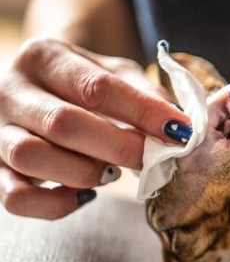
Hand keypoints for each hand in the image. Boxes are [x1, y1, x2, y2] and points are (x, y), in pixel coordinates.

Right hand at [0, 38, 189, 218]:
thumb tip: (180, 128)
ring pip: (32, 157)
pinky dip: (58, 204)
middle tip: (152, 158)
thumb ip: (145, 95)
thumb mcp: (115, 73)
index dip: (143, 113)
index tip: (180, 132)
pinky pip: (17, 198)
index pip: (96, 87)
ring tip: (111, 171)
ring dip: (85, 172)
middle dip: (120, 147)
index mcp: (45, 57)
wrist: (40, 89)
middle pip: (64, 123)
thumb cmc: (83, 83)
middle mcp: (11, 90)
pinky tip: (85, 194)